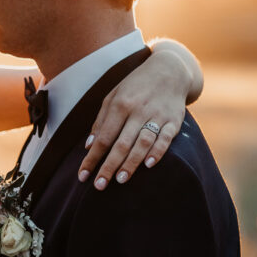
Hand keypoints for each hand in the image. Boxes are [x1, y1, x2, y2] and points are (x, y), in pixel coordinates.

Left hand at [77, 49, 190, 188]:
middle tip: (99, 186)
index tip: (83, 175)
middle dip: (109, 166)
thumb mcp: (113, 96)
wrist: (169, 70)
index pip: (103, 137)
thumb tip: (89, 145)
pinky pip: (166, 138)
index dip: (92, 158)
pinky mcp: (174, 120)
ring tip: (120, 180)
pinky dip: (158, 151)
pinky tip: (149, 164)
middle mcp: (138, 110)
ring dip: (131, 163)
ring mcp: (157, 115)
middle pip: (121, 143)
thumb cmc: (135, 86)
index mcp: (120, 104)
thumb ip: (101, 120)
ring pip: (142, 142)